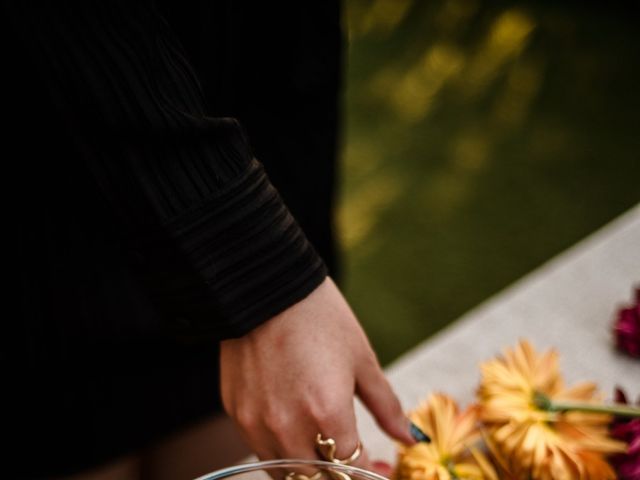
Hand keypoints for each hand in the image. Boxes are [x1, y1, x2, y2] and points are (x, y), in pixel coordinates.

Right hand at [220, 276, 414, 471]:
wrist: (266, 289)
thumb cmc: (320, 318)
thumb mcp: (361, 359)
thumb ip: (387, 406)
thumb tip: (409, 437)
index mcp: (327, 413)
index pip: (351, 469)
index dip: (370, 472)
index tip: (378, 465)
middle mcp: (289, 427)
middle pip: (318, 479)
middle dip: (341, 475)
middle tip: (353, 460)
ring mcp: (257, 424)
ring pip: (286, 473)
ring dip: (310, 469)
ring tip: (323, 448)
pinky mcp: (236, 414)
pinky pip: (261, 451)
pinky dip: (281, 452)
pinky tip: (295, 430)